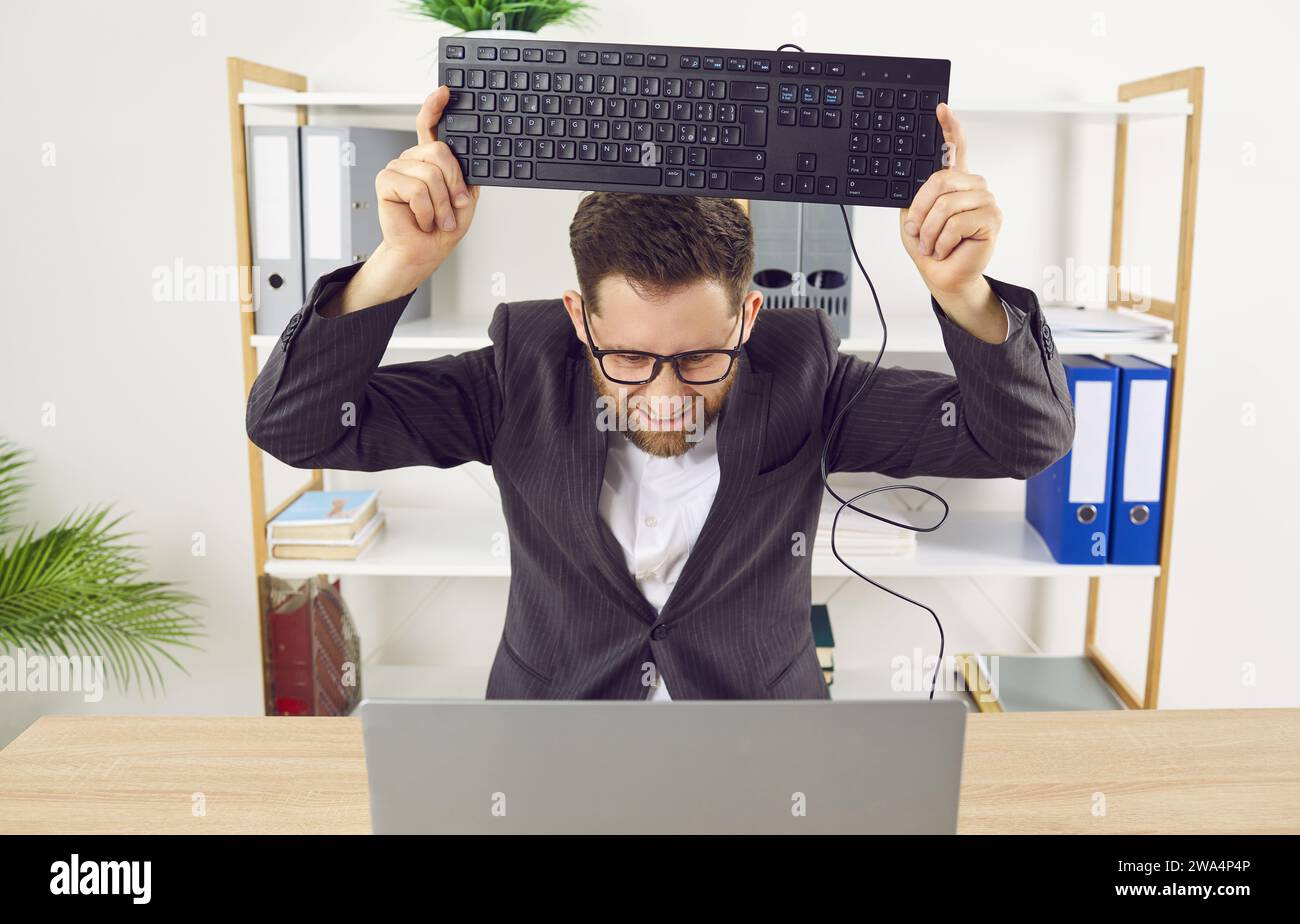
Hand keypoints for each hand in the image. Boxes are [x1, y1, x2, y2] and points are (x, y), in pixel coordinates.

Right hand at [322, 86, 480, 315]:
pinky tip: (421, 220)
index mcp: (431, 159)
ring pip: (430, 174)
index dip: (436, 106)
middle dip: (454, 184)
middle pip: (439, 151)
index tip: (445, 91)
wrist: (424, 251)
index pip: (430, 125)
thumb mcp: (464, 198)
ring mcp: (398, 167)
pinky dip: (426, 211)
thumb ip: (466, 174)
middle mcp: (413, 158)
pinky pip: (416, 189)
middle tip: (455, 206)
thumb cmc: (442, 227)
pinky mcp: (385, 181)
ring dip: (442, 205)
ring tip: (438, 219)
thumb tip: (473, 155)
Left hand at [899, 103, 1001, 303]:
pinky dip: (942, 241)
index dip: (949, 127)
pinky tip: (945, 249)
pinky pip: (956, 223)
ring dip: (929, 231)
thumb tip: (914, 176)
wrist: (941, 275)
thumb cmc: (929, 246)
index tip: (940, 108)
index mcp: (954, 181)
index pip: (956, 147)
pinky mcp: (992, 218)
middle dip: (920, 210)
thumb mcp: (913, 216)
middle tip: (916, 231)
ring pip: (946, 204)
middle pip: (940, 179)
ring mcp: (985, 200)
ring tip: (931, 244)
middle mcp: (973, 186)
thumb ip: (916, 193)